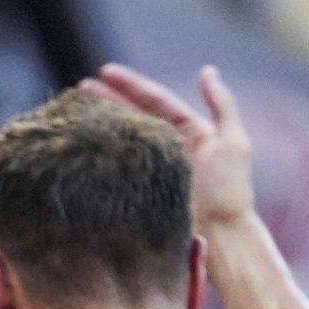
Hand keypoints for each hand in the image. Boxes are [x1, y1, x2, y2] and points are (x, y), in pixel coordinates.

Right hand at [82, 63, 253, 231]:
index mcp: (187, 131)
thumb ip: (222, 105)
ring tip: (75, 112)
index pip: (154, 100)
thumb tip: (206, 71)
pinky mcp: (140, 190)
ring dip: (100, 124)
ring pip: (123, 139)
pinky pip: (119, 167)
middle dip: (106, 100)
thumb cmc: (230, 191)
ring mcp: (152, 169)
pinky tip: (84, 146)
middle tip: (79, 89)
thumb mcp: (233, 142)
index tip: (104, 72)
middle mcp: (167, 147)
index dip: (130, 85)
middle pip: (133, 115)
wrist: (221, 237)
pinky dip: (102, 155)